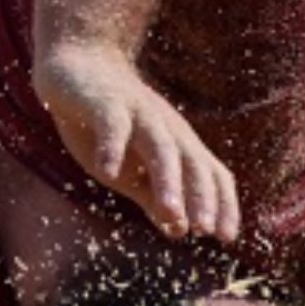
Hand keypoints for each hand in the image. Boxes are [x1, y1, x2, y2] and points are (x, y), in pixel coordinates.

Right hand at [33, 40, 240, 243]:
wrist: (78, 68)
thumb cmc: (111, 123)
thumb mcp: (134, 168)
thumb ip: (154, 197)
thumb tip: (179, 230)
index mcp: (179, 146)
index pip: (212, 174)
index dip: (222, 203)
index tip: (225, 237)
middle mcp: (167, 130)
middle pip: (191, 163)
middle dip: (200, 197)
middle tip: (204, 230)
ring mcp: (138, 114)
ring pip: (160, 147)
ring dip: (167, 180)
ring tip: (170, 212)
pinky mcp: (105, 103)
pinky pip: (112, 125)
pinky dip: (112, 146)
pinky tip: (107, 171)